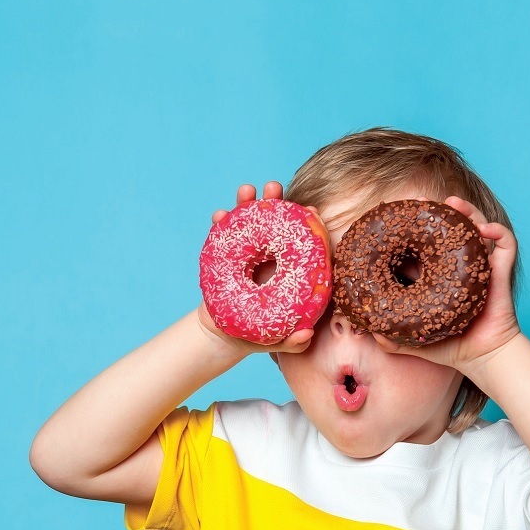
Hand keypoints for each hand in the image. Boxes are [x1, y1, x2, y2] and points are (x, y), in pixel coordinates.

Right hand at [201, 181, 317, 356]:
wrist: (224, 335)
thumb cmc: (258, 336)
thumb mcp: (276, 340)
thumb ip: (292, 341)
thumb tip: (306, 335)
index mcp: (291, 271)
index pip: (303, 244)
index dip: (308, 227)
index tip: (311, 212)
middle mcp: (272, 256)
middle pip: (276, 224)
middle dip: (276, 203)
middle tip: (273, 188)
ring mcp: (250, 253)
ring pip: (250, 223)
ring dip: (248, 203)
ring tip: (246, 191)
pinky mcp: (228, 254)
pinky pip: (225, 235)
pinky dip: (221, 222)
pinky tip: (218, 215)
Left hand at [372, 196, 520, 375]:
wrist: (482, 358)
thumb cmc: (450, 348)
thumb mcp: (414, 341)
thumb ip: (392, 339)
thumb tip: (370, 332)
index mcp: (436, 275)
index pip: (423, 243)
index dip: (413, 227)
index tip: (400, 215)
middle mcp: (457, 264)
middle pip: (450, 227)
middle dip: (437, 210)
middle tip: (422, 201)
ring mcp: (480, 264)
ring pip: (476, 227)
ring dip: (466, 212)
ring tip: (453, 203)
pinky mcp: (501, 271)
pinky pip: (505, 244)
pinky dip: (498, 232)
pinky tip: (485, 230)